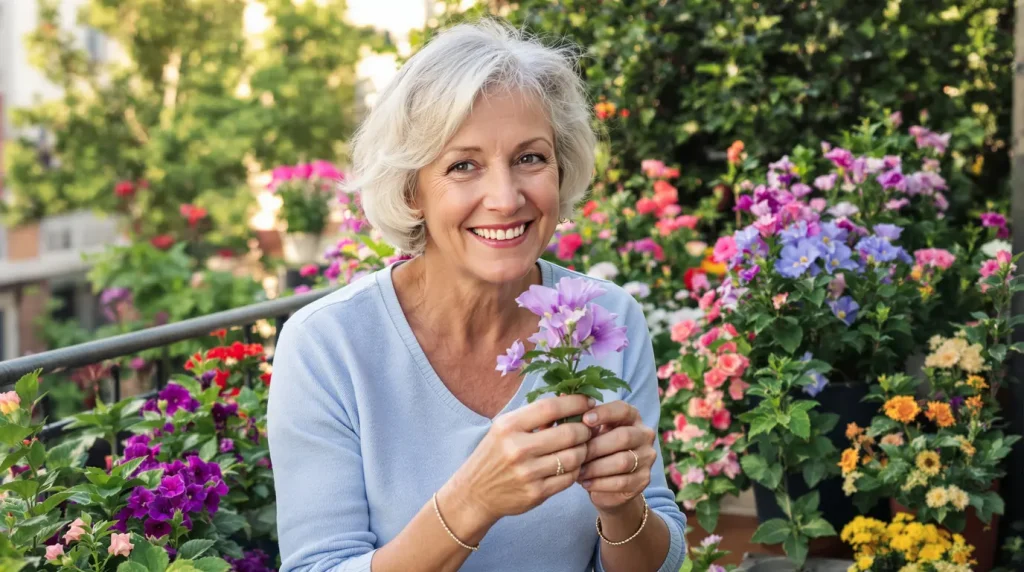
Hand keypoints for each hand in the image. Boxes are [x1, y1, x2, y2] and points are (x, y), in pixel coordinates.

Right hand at [444, 394, 594, 524]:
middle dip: (585, 429)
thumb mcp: (505, 428)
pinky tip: (572, 465)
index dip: (575, 402)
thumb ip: (535, 415)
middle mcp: (517, 449)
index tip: (588, 402)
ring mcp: (527, 473)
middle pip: (569, 433)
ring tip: (581, 447)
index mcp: (509, 426)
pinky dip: (576, 469)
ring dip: (584, 450)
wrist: (475, 493)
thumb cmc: (494, 454)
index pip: (550, 408)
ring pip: (574, 457)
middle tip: (588, 428)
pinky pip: (569, 478)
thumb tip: (568, 398)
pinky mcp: (536, 493)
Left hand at [577, 400, 656, 513]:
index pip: (622, 409)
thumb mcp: (588, 431)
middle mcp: (644, 434)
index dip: (604, 413)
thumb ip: (578, 415)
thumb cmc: (594, 448)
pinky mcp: (644, 480)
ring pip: (623, 461)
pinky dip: (601, 483)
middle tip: (576, 453)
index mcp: (631, 416)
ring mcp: (647, 457)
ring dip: (596, 467)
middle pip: (623, 437)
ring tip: (578, 471)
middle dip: (596, 446)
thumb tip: (564, 394)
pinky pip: (622, 481)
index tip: (584, 420)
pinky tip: (585, 483)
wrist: (608, 481)